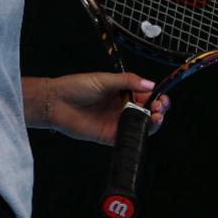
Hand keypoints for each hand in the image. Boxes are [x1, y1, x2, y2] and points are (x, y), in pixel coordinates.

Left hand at [49, 72, 169, 145]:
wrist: (56, 102)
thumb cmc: (77, 87)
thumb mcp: (104, 80)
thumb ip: (128, 81)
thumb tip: (151, 84)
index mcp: (123, 91)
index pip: (146, 95)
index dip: (156, 97)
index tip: (160, 99)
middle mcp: (122, 107)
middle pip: (147, 111)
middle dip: (158, 110)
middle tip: (159, 108)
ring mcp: (117, 122)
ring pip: (141, 125)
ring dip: (152, 123)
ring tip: (155, 117)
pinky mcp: (110, 136)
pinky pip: (128, 137)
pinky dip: (138, 136)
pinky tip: (142, 129)